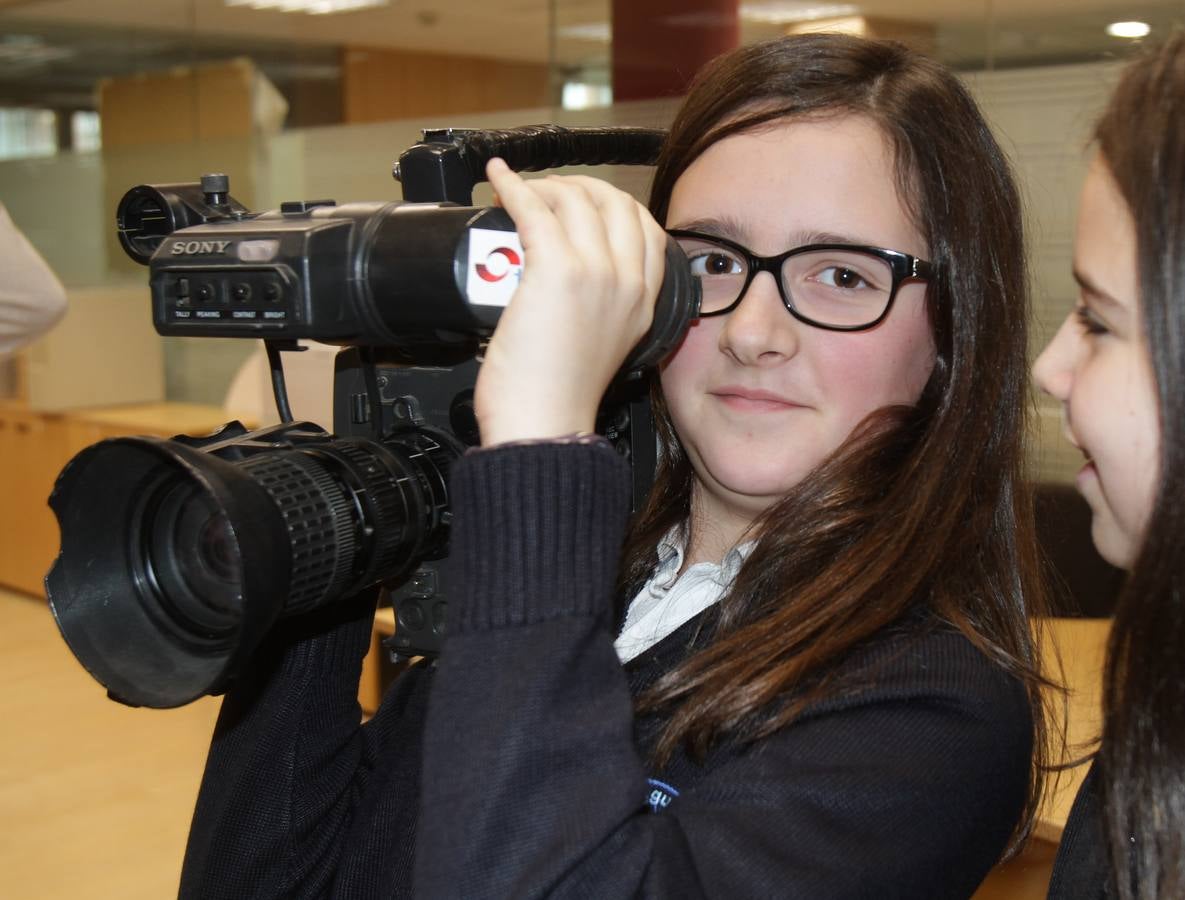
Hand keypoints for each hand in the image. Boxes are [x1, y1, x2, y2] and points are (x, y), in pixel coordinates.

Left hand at [474, 158, 666, 446]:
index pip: (645, 229)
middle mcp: (628, 283)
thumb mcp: (603, 349)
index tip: (583, 202)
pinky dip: (512, 186)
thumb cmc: (558, 400)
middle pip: (614, 202)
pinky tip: (498, 179)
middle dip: (577, 186)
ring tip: (518, 191)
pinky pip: (534, 208)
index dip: (611, 203)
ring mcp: (597, 273)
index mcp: (643, 303)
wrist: (544, 426)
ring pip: (574, 198)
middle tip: (546, 192)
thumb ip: (600, 310)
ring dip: (542, 186)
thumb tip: (569, 281)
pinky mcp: (556, 270)